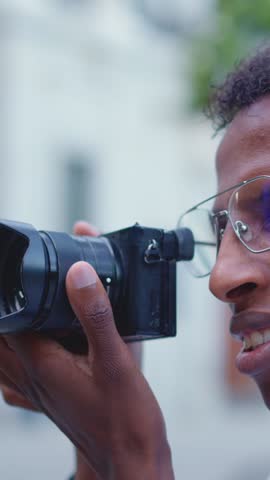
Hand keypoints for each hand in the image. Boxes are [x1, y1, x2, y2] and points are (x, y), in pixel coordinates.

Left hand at [0, 225, 172, 478]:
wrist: (131, 461)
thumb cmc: (124, 419)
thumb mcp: (115, 360)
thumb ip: (95, 315)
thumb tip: (79, 274)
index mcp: (40, 361)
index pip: (7, 319)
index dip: (11, 292)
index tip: (18, 271)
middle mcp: (31, 375)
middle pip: (1, 335)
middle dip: (7, 308)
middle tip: (21, 289)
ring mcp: (37, 389)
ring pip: (3, 355)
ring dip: (8, 331)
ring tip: (23, 311)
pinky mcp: (48, 396)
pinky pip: (13, 372)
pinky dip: (14, 353)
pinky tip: (34, 344)